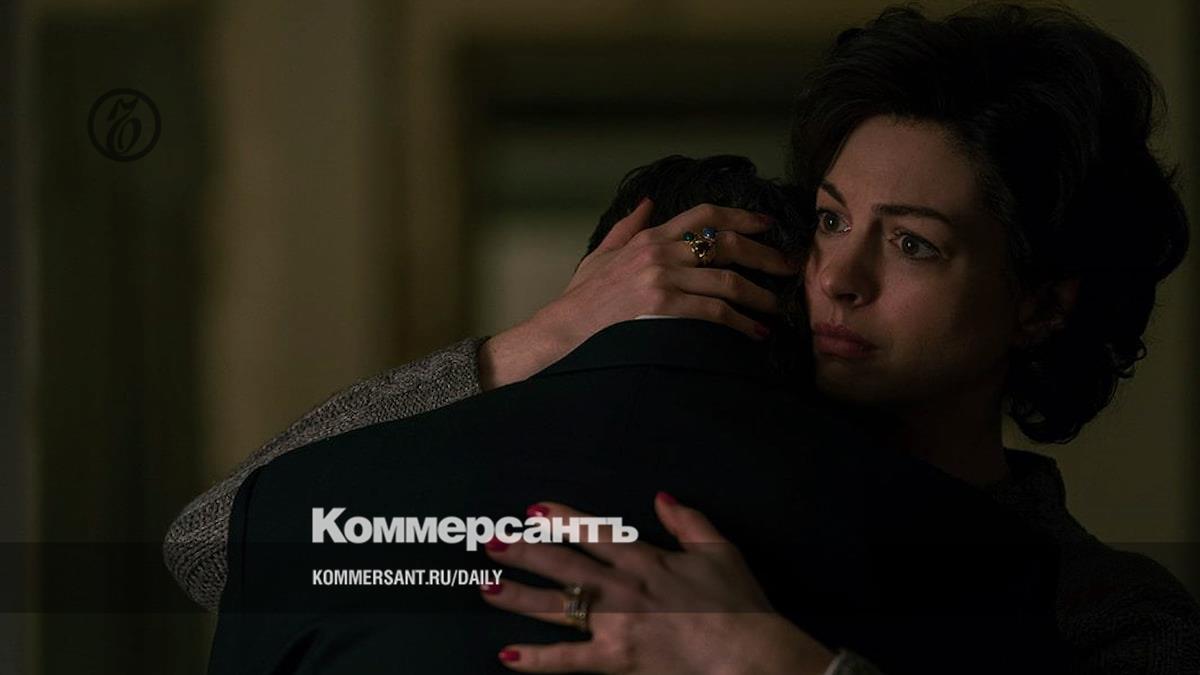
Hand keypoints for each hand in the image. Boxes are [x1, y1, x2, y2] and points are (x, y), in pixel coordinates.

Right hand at [478, 199, 798, 389]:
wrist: (563, 329)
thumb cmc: (583, 298)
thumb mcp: (602, 254)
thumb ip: (627, 227)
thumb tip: (645, 202)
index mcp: (649, 237)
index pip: (705, 214)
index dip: (742, 216)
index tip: (767, 225)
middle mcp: (659, 251)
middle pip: (726, 243)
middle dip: (765, 256)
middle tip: (789, 269)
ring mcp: (661, 278)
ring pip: (727, 280)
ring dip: (759, 295)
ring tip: (777, 308)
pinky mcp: (662, 307)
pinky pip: (714, 311)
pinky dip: (741, 322)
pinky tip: (755, 332)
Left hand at [479, 493, 835, 673]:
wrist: (751, 653)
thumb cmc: (739, 605)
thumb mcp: (719, 551)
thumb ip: (688, 522)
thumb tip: (661, 497)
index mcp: (646, 560)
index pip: (595, 533)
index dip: (561, 520)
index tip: (533, 509)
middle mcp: (624, 588)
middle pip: (564, 565)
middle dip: (525, 552)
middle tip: (491, 541)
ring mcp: (617, 624)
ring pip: (559, 606)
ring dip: (519, 597)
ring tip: (486, 586)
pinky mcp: (617, 659)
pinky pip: (570, 660)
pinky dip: (538, 659)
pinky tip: (508, 655)